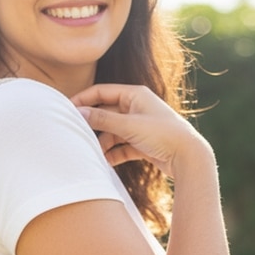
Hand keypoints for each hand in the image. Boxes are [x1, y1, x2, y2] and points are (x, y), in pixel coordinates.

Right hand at [70, 84, 208, 177]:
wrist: (189, 156)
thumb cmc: (162, 135)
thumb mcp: (129, 126)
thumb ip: (102, 120)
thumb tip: (78, 112)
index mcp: (135, 94)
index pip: (101, 92)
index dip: (83, 100)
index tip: (65, 110)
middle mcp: (137, 107)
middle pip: (105, 113)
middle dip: (92, 125)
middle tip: (74, 135)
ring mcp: (140, 126)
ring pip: (112, 132)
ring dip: (102, 143)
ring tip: (93, 154)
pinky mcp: (143, 143)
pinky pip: (122, 147)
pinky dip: (113, 154)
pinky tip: (105, 163)